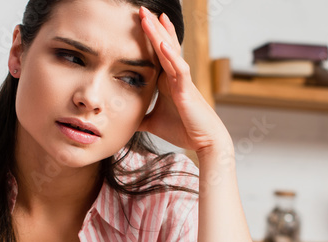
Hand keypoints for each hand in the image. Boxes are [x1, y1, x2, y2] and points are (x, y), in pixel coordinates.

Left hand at [137, 6, 230, 153]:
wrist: (204, 142)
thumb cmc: (183, 130)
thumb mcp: (153, 122)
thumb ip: (140, 116)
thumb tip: (123, 118)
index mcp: (168, 81)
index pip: (158, 53)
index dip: (152, 36)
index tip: (142, 20)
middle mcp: (175, 76)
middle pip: (164, 46)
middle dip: (154, 27)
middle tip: (143, 9)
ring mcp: (182, 81)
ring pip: (170, 52)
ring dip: (160, 34)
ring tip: (150, 17)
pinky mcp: (187, 90)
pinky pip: (179, 69)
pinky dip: (171, 56)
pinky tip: (162, 43)